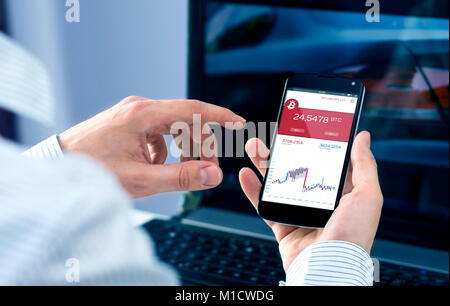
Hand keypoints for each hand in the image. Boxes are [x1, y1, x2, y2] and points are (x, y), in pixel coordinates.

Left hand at [59, 96, 245, 197]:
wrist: (59, 168)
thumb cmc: (93, 172)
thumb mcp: (141, 180)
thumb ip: (181, 177)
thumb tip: (213, 175)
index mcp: (143, 115)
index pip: (192, 109)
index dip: (220, 116)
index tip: (239, 123)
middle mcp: (139, 108)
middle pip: (185, 120)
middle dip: (200, 145)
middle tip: (205, 172)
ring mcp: (132, 114)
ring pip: (173, 127)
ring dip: (183, 148)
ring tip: (178, 172)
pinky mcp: (128, 123)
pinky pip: (158, 132)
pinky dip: (166, 149)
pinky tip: (156, 167)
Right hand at [239, 131, 382, 270]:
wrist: (327, 267)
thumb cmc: (352, 236)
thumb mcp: (367, 196)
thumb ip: (364, 165)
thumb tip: (363, 137)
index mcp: (341, 192)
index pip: (326, 160)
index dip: (314, 142)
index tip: (304, 125)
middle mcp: (319, 200)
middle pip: (297, 167)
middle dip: (284, 149)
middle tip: (274, 133)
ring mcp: (299, 211)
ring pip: (278, 182)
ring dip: (264, 163)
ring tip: (254, 147)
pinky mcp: (283, 224)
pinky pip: (264, 204)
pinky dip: (253, 189)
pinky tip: (246, 174)